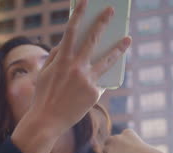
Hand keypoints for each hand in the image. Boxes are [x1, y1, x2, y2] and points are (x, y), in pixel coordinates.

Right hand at [25, 0, 131, 136]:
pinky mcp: (94, 93)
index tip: (86, 2)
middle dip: (103, 22)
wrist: (47, 121)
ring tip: (128, 38)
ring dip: (119, 48)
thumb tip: (66, 45)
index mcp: (61, 60)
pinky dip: (100, 78)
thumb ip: (55, 57)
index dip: (79, 14)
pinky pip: (100, 81)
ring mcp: (87, 80)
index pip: (71, 31)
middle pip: (93, 40)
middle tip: (112, 11)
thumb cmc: (43, 96)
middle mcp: (76, 67)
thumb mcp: (45, 73)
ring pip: (107, 60)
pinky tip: (105, 75)